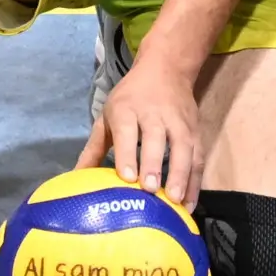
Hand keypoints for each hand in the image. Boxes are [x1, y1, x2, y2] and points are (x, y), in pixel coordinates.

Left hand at [80, 58, 203, 209]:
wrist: (166, 69)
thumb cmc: (130, 99)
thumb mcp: (108, 116)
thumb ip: (94, 149)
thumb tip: (76, 179)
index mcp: (127, 108)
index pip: (127, 130)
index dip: (128, 153)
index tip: (127, 177)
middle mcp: (154, 113)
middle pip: (156, 137)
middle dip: (154, 163)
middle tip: (150, 190)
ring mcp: (178, 121)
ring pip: (182, 147)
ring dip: (180, 174)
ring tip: (175, 201)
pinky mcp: (195, 131)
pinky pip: (198, 157)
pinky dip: (195, 181)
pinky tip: (188, 205)